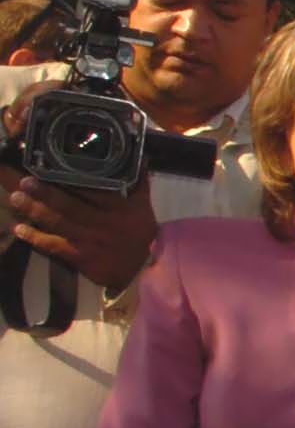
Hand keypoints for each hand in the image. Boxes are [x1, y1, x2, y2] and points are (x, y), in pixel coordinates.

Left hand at [1, 165, 160, 293]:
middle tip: (25, 182)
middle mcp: (104, 223)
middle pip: (71, 206)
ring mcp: (91, 241)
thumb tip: (139, 157)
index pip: (94, 190)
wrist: (144, 270)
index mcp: (120, 208)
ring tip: (17, 198)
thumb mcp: (144, 208)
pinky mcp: (82, 258)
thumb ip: (139, 184)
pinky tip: (20, 229)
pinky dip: (36, 238)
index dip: (71, 179)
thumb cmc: (140, 234)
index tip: (50, 168)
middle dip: (46, 193)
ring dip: (36, 211)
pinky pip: (56, 246)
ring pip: (60, 224)